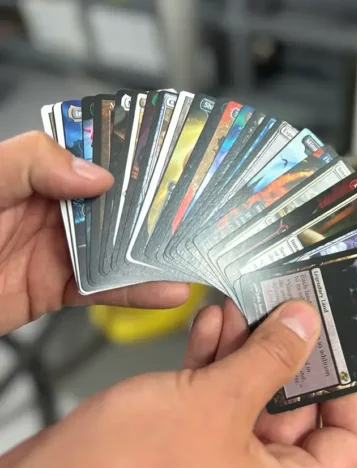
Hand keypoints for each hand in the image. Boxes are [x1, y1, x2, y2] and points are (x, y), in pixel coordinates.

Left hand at [0, 132, 189, 334]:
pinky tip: (166, 291)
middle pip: (113, 206)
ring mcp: (57, 250)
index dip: (131, 156)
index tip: (171, 159)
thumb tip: (97, 176)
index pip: (92, 157)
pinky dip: (136, 292)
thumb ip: (31, 165)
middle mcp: (51, 209)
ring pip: (115, 249)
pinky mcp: (57, 288)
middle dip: (153, 208)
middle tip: (194, 211)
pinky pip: (103, 289)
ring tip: (189, 254)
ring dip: (152, 255)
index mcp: (34, 173)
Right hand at [0, 299, 356, 467]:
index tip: (339, 346)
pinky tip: (212, 328)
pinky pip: (214, 406)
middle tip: (285, 312)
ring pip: (250, 402)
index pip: (347, 445)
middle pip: (295, 414)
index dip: (348, 391)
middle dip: (286, 357)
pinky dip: (215, 366)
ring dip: (246, 354)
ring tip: (243, 309)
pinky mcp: (184, 454)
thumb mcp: (215, 402)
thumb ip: (271, 360)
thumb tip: (307, 326)